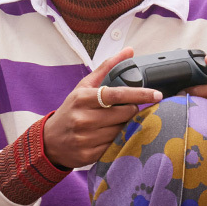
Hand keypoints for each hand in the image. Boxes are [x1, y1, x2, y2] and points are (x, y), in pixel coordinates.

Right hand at [42, 48, 161, 168]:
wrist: (49, 140)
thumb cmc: (72, 110)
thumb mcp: (84, 87)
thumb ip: (107, 68)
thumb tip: (129, 51)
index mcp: (83, 98)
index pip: (118, 95)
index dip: (140, 94)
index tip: (157, 94)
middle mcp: (83, 118)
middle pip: (125, 114)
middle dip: (131, 111)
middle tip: (126, 111)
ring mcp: (85, 138)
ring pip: (122, 131)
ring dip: (126, 127)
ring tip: (115, 124)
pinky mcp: (89, 155)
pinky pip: (115, 147)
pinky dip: (118, 141)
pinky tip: (111, 136)